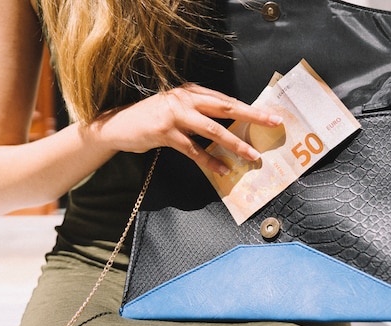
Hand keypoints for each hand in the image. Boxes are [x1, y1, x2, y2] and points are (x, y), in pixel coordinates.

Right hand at [90, 84, 282, 174]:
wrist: (117, 126)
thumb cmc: (151, 119)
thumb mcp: (177, 110)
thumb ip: (199, 114)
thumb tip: (226, 129)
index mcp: (191, 91)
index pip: (225, 99)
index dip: (249, 107)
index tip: (269, 114)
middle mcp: (185, 98)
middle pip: (226, 107)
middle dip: (252, 115)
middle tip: (272, 123)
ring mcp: (174, 115)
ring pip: (212, 130)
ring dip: (235, 143)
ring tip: (251, 155)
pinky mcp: (165, 132)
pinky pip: (193, 149)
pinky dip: (209, 161)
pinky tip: (222, 170)